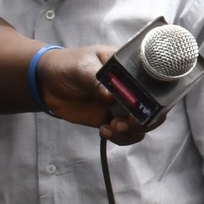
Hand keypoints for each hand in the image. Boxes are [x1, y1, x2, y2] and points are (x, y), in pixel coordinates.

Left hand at [36, 46, 150, 144]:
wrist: (47, 83)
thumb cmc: (68, 65)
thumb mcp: (82, 67)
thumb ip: (96, 81)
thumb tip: (110, 96)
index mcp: (131, 69)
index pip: (155, 82)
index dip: (155, 97)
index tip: (141, 106)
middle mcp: (133, 88)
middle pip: (157, 108)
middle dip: (146, 120)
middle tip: (127, 122)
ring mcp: (124, 105)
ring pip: (144, 124)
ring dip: (133, 131)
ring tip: (112, 127)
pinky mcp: (112, 119)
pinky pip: (127, 134)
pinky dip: (121, 138)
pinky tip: (105, 131)